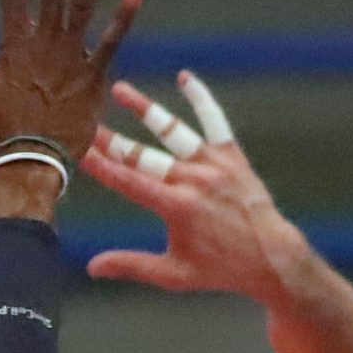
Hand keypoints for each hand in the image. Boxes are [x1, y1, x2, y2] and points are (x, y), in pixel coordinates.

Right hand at [78, 74, 312, 302]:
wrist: (271, 256)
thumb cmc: (221, 268)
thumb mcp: (174, 275)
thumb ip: (132, 266)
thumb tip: (93, 267)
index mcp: (177, 207)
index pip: (130, 182)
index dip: (103, 166)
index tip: (81, 151)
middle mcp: (194, 180)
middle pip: (143, 155)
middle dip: (112, 141)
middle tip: (88, 127)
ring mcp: (214, 165)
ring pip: (173, 131)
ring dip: (145, 109)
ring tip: (120, 90)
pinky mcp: (231, 156)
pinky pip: (214, 121)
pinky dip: (200, 98)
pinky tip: (184, 78)